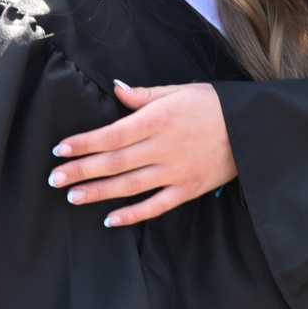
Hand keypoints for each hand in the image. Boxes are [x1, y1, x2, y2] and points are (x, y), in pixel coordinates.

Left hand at [47, 81, 235, 227]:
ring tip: (72, 196)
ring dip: (98, 192)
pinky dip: (133, 215)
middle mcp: (163, 147)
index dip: (83, 143)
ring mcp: (175, 171)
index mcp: (157, 120)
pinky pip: (156, 206)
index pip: (111, 134)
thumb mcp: (178, 90)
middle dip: (81, 170)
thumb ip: (143, 94)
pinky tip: (110, 220)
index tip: (59, 149)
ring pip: (129, 186)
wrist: (252, 128)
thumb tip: (115, 88)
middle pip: (114, 162)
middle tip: (54, 178)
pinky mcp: (187, 190)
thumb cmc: (212, 104)